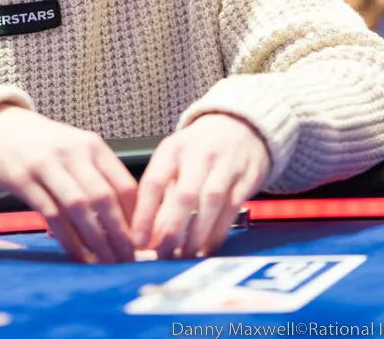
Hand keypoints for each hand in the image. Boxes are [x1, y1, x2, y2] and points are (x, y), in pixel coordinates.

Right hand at [0, 106, 137, 263]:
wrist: (0, 130)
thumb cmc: (46, 146)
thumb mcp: (77, 152)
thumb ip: (99, 179)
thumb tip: (125, 224)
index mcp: (92, 146)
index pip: (124, 185)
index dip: (136, 218)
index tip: (140, 242)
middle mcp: (72, 152)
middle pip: (104, 197)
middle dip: (119, 234)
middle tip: (127, 259)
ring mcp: (46, 165)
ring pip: (79, 207)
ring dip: (95, 240)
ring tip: (105, 262)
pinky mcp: (23, 179)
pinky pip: (51, 214)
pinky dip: (67, 238)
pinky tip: (77, 254)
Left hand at [132, 113, 269, 259]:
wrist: (241, 127)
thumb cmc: (198, 150)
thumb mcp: (173, 160)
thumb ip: (161, 194)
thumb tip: (147, 236)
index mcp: (173, 150)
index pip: (153, 182)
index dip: (144, 215)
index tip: (137, 242)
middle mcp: (199, 155)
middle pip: (185, 195)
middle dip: (172, 229)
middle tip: (161, 254)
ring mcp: (226, 166)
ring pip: (211, 204)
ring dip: (196, 235)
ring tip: (183, 256)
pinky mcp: (247, 179)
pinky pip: (231, 210)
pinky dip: (217, 233)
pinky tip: (206, 248)